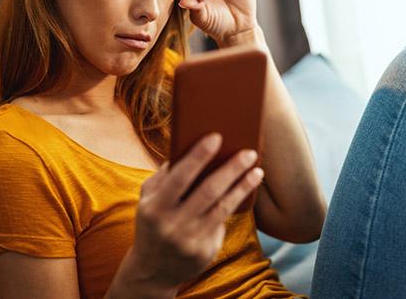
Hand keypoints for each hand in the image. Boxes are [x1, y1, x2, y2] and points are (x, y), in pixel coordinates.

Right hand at [127, 133, 264, 288]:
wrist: (151, 270)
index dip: (199, 156)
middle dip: (231, 169)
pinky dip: (235, 203)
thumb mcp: (148, 199)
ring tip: (257, 170)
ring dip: (242, 186)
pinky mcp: (204, 252)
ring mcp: (189, 240)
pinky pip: (223, 222)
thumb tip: (190, 147)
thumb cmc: (153, 221)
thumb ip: (164, 176)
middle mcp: (172, 224)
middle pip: (208, 191)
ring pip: (222, 207)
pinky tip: (246, 189)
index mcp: (155, 206)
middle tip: (249, 152)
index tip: (217, 136)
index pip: (180, 177)